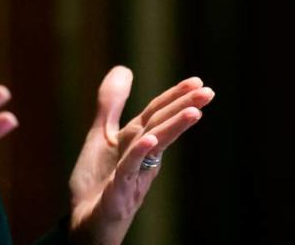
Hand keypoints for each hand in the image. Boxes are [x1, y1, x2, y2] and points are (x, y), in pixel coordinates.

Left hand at [68, 66, 213, 244]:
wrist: (86, 225)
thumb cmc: (98, 182)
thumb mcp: (101, 136)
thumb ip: (111, 104)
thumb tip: (124, 68)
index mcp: (137, 142)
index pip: (157, 114)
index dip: (175, 97)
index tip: (198, 81)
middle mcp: (140, 158)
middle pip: (161, 127)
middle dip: (183, 108)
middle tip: (208, 92)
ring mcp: (132, 176)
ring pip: (153, 147)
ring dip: (172, 129)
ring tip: (194, 111)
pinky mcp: (117, 194)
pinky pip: (128, 171)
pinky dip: (138, 154)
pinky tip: (150, 139)